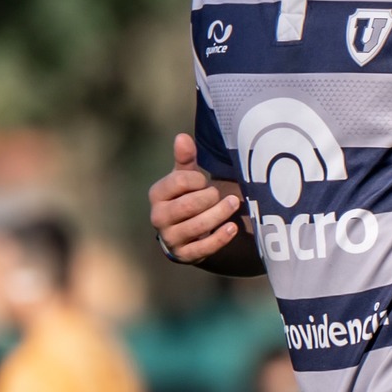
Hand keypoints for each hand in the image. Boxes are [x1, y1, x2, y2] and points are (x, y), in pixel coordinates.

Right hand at [149, 133, 246, 262]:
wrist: (185, 233)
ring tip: (234, 204)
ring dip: (220, 214)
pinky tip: (233, 227)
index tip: (204, 182)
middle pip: (188, 205)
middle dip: (210, 198)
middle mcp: (158, 217)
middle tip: (221, 194)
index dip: (197, 180)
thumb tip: (182, 137)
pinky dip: (221, 237)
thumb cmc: (186, 197)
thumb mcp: (184, 178)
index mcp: (156, 195)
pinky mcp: (184, 255)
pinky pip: (204, 247)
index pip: (178, 182)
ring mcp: (171, 238)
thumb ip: (185, 158)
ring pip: (198, 226)